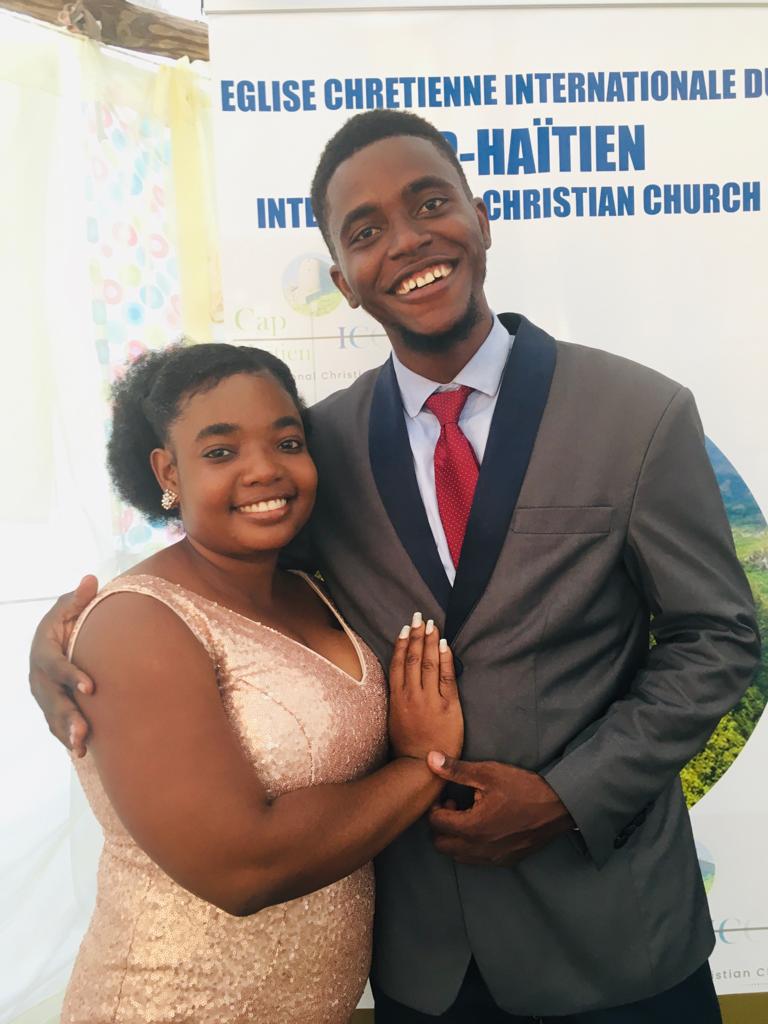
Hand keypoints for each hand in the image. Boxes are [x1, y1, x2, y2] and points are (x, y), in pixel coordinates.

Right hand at [29, 576, 98, 756]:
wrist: (54, 638)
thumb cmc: (67, 619)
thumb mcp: (70, 606)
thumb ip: (80, 598)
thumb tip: (91, 580)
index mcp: (43, 650)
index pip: (55, 666)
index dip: (71, 676)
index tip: (91, 688)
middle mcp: (38, 676)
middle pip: (51, 699)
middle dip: (66, 716)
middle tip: (83, 731)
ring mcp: (42, 694)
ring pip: (52, 716)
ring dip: (66, 733)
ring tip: (81, 747)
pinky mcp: (50, 706)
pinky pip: (55, 725)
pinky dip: (66, 738)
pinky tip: (82, 753)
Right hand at [388, 615, 462, 760]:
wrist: (419, 768)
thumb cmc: (407, 747)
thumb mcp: (394, 719)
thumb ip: (397, 699)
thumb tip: (400, 682)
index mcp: (396, 698)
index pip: (398, 663)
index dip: (402, 643)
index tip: (405, 628)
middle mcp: (411, 694)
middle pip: (414, 658)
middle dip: (417, 635)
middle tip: (420, 617)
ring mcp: (429, 699)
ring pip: (428, 663)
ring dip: (430, 641)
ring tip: (432, 625)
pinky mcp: (447, 705)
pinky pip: (446, 677)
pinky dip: (445, 659)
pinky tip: (445, 645)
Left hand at [426, 753, 573, 865]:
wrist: (557, 807)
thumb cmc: (522, 788)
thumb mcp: (488, 773)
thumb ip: (456, 770)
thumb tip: (430, 759)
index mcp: (472, 827)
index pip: (436, 823)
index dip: (435, 807)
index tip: (446, 795)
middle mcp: (479, 848)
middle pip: (441, 844)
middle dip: (441, 825)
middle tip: (455, 806)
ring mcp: (492, 858)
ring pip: (457, 855)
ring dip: (454, 838)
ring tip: (469, 815)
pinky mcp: (504, 861)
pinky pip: (475, 860)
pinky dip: (470, 847)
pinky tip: (483, 827)